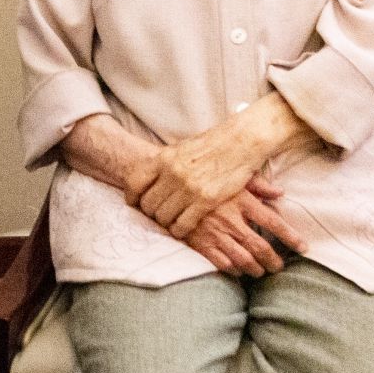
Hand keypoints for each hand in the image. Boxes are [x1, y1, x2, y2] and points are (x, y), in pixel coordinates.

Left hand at [132, 123, 269, 239]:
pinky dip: (179, 230)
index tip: (135, 204)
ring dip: (165, 223)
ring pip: (163, 217)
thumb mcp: (181, 148)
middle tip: (158, 215)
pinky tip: (182, 229)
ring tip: (171, 222)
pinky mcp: (205, 200)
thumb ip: (165, 163)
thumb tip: (149, 178)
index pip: (134, 182)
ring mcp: (188, 187)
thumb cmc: (212, 144)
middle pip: (148, 204)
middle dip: (150, 213)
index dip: (132, 197)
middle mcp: (172, 173)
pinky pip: (182, 224)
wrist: (241, 141)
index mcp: (164, 158)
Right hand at [185, 176, 307, 276]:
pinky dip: (234, 270)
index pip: (273, 222)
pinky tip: (239, 270)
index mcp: (241, 200)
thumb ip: (258, 184)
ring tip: (260, 271)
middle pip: (260, 246)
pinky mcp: (199, 242)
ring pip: (243, 259)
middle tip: (279, 266)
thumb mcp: (233, 175)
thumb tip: (281, 193)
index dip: (291, 237)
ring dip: (256, 269)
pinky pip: (222, 263)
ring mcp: (214, 232)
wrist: (170, 186)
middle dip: (274, 261)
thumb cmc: (206, 180)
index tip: (304, 247)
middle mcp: (230, 218)